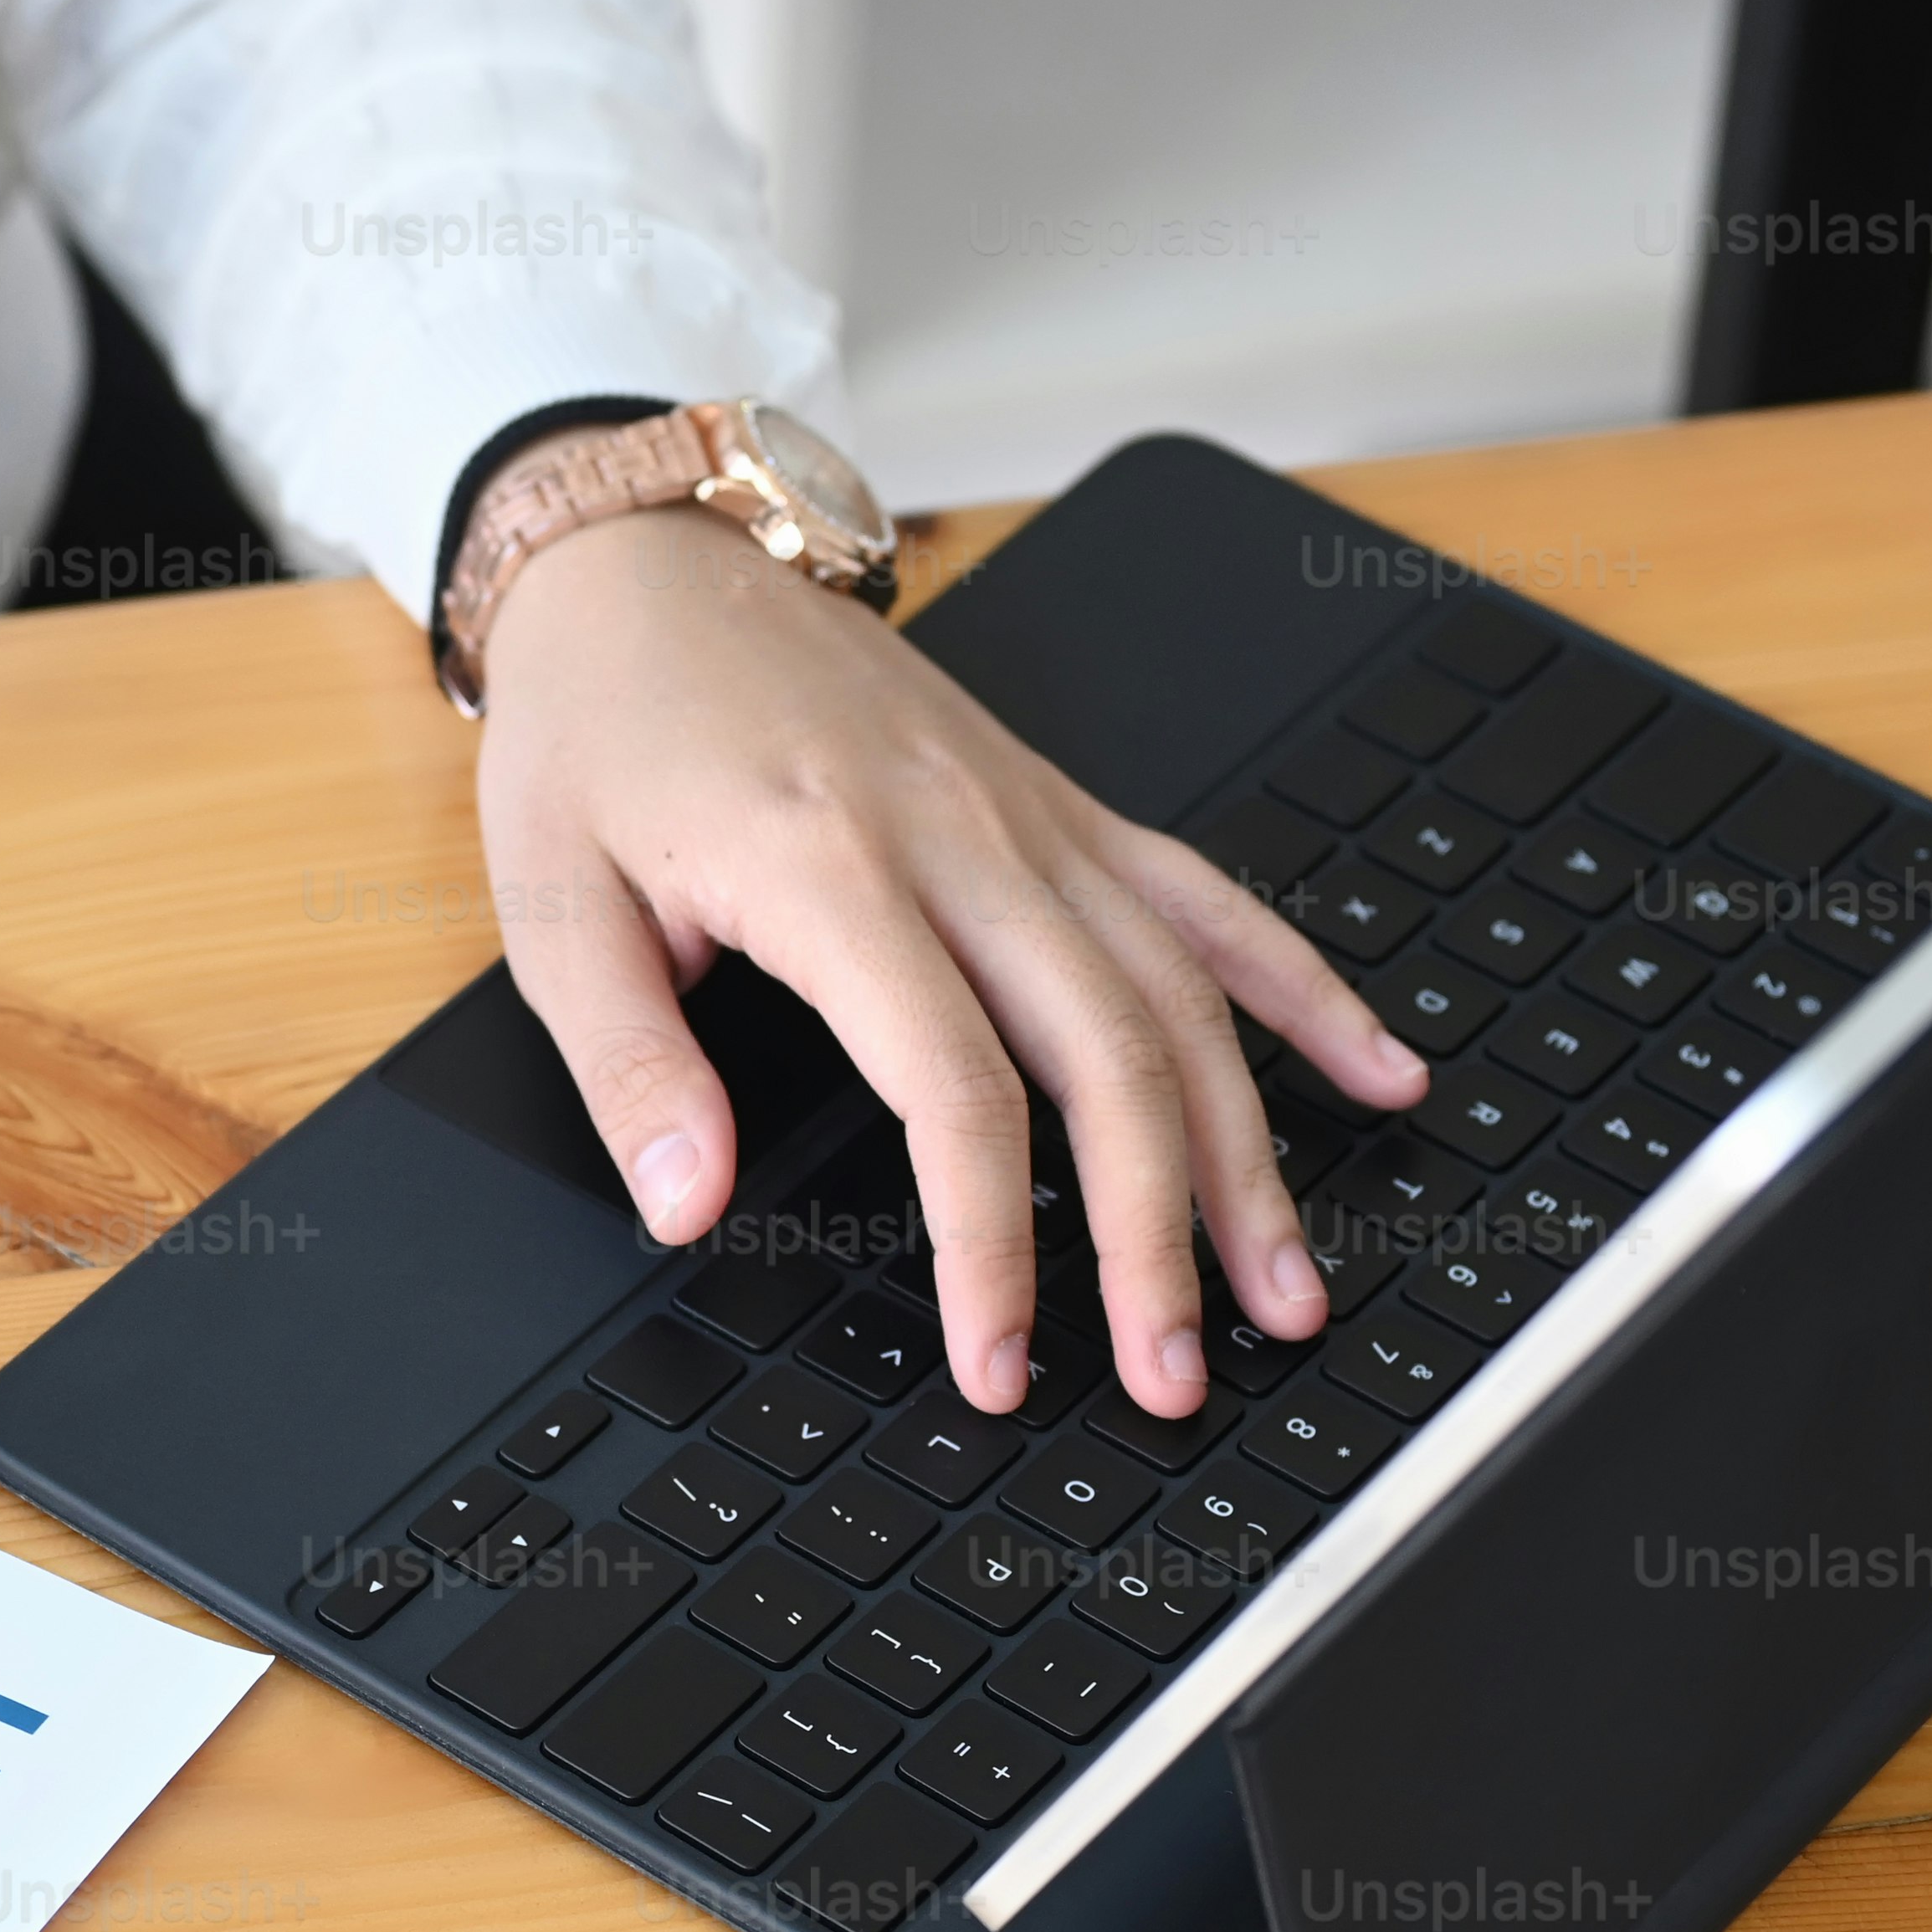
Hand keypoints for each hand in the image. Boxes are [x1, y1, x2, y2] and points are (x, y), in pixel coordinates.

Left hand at [469, 509, 1422, 1417]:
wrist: (650, 559)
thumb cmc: (601, 724)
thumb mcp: (551, 901)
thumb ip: (629, 1067)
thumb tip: (685, 1207)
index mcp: (830, 872)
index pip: (956, 1091)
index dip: (993, 1245)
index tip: (1000, 1361)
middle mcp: (960, 840)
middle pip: (1110, 1059)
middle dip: (1159, 1235)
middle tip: (1179, 1372)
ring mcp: (1028, 818)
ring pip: (1180, 998)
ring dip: (1250, 1154)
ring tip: (1289, 1291)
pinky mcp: (1057, 803)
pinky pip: (1207, 899)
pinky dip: (1306, 988)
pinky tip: (1380, 1074)